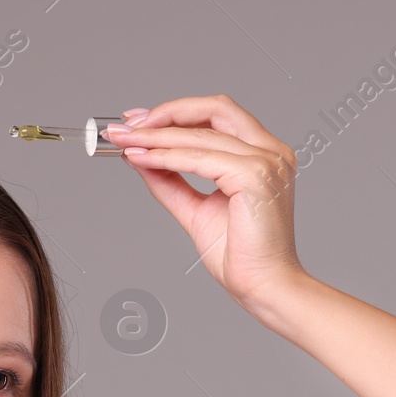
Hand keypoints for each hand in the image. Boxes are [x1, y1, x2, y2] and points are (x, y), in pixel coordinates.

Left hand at [104, 94, 306, 312]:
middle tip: (127, 126)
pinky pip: (199, 159)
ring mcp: (266, 161)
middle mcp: (271, 152)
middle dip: (165, 114)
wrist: (262, 287)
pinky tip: (143, 159)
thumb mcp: (196, 209)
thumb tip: (140, 157)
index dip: (176, 112)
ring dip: (156, 136)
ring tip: (124, 142)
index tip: (138, 121)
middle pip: (213, 109)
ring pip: (200, 135)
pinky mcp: (256, 176)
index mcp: (264, 155)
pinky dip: (166, 157)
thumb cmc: (241, 256)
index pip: (218, 115)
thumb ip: (172, 181)